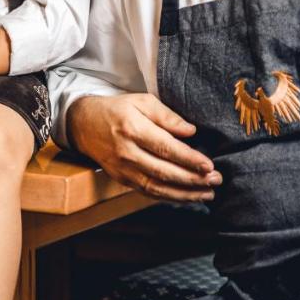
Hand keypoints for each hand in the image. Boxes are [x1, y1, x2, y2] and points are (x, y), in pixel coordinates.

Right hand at [67, 93, 217, 201]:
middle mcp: (126, 152)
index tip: (209, 165)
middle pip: (163, 171)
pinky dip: (169, 197)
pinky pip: (148, 192)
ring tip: (207, 193)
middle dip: (192, 179)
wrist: (83, 124)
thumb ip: (167, 116)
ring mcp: (122, 169)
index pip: (165, 148)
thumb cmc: (117, 110)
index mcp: (132, 128)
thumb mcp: (141, 102)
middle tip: (215, 180)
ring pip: (157, 187)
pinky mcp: (121, 180)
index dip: (188, 159)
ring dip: (184, 193)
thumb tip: (190, 131)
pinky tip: (187, 197)